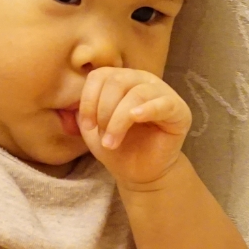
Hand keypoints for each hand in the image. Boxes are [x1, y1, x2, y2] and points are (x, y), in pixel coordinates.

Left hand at [77, 67, 190, 189]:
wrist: (138, 173)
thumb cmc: (118, 147)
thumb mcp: (92, 127)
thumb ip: (82, 110)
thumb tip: (69, 105)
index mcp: (123, 79)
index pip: (101, 75)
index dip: (88, 99)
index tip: (86, 126)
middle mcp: (143, 80)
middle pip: (117, 81)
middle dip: (103, 111)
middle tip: (102, 136)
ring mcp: (164, 93)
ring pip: (136, 93)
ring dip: (118, 120)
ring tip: (112, 142)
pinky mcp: (179, 111)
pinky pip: (163, 103)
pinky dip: (147, 109)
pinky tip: (135, 118)